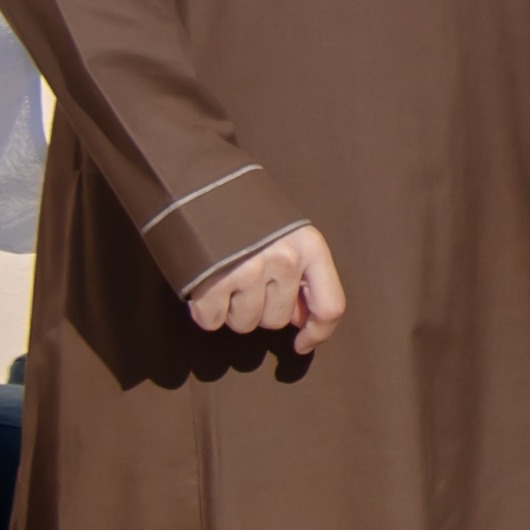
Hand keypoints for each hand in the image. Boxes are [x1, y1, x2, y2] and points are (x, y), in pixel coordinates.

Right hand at [186, 222, 344, 355]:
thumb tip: (300, 319)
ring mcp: (247, 271)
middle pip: (277, 320)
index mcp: (310, 247)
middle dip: (261, 309)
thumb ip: (301, 274)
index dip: (318, 333)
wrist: (199, 187)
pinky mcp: (211, 281)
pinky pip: (211, 321)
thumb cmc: (250, 216)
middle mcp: (284, 260)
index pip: (330, 307)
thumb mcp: (289, 235)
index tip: (301, 343)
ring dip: (233, 309)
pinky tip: (206, 284)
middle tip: (246, 280)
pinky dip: (206, 310)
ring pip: (244, 324)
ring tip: (226, 276)